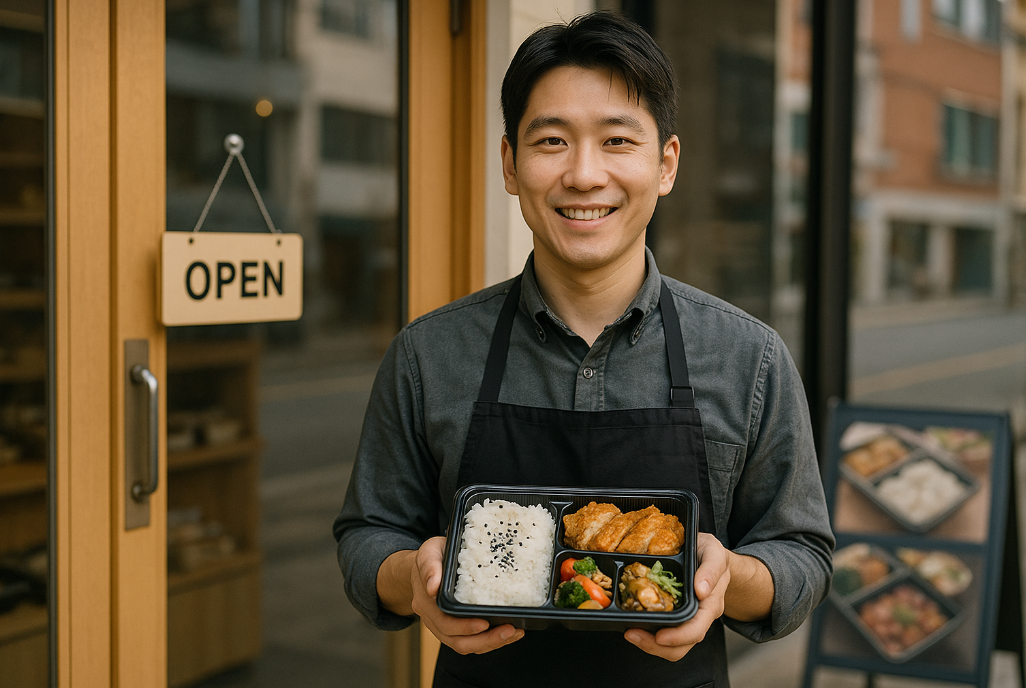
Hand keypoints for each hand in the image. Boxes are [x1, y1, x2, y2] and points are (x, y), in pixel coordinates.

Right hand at [409, 536, 524, 654]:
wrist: (428, 565)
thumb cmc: (432, 556)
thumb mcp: (429, 552)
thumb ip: (430, 566)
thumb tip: (433, 587)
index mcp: (427, 603)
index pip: (444, 623)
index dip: (464, 627)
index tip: (484, 623)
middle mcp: (434, 619)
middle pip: (458, 641)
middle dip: (485, 640)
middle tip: (508, 630)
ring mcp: (445, 626)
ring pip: (466, 645)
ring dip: (491, 643)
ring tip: (513, 633)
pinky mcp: (457, 627)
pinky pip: (472, 640)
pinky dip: (490, 640)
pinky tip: (508, 633)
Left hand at [624, 533, 729, 660]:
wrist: (710, 556)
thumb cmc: (710, 554)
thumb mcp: (714, 552)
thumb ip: (711, 570)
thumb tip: (701, 590)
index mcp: (711, 604)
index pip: (697, 629)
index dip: (678, 637)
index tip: (659, 637)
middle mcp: (701, 617)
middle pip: (682, 644)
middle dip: (656, 646)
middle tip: (632, 635)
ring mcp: (689, 619)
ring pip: (674, 646)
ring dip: (650, 645)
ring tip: (631, 634)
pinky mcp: (677, 616)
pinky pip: (666, 634)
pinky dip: (650, 636)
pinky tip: (635, 627)